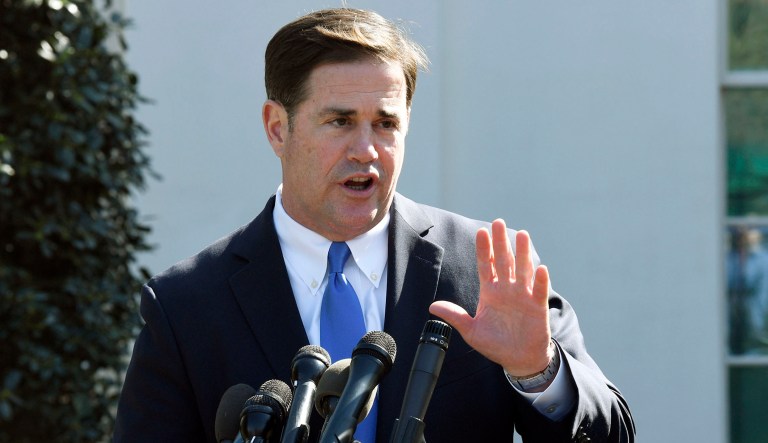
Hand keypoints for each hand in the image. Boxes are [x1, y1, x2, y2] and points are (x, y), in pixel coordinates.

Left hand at [429, 219, 553, 375]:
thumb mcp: (471, 331)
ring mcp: (523, 296)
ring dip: (523, 253)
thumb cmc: (495, 344)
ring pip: (523, 270)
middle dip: (501, 242)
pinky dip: (540, 280)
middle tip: (499, 222)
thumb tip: (433, 306)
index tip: (481, 232)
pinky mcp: (537, 307)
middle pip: (504, 261)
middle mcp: (507, 289)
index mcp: (490, 292)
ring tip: (522, 235)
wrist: (518, 359)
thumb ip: (455, 316)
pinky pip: (539, 291)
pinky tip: (540, 268)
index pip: (486, 265)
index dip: (484, 249)